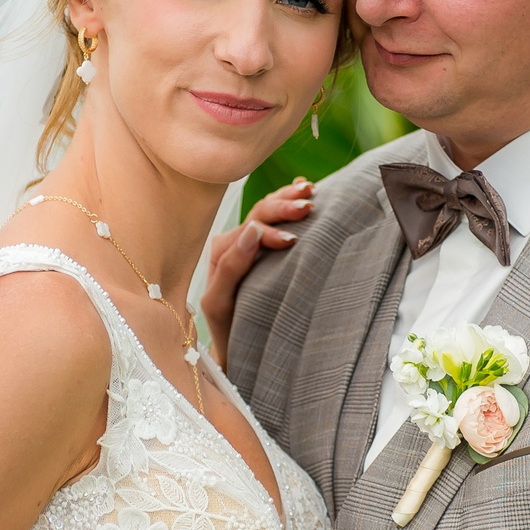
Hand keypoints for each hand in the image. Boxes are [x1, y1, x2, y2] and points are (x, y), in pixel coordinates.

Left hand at [201, 180, 313, 364]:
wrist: (235, 345)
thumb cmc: (228, 328)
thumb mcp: (220, 302)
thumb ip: (231, 267)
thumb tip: (252, 231)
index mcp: (223, 251)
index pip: (250, 230)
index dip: (272, 230)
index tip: (293, 240)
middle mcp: (235, 241)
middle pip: (260, 214)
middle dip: (283, 206)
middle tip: (308, 204)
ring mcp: (250, 242)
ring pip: (269, 210)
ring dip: (288, 198)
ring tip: (310, 191)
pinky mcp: (265, 247)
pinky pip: (277, 217)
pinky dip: (288, 199)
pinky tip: (305, 185)